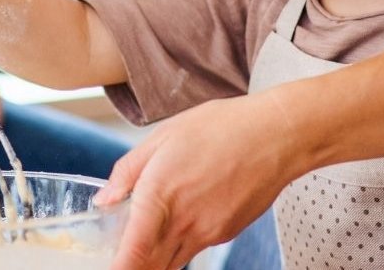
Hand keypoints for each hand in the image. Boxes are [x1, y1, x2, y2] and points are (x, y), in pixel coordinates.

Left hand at [93, 94, 304, 269]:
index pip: (133, 252)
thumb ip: (128, 171)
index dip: (119, 268)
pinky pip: (195, 247)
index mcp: (160, 196)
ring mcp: (208, 232)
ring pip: (173, 261)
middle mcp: (184, 222)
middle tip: (122, 253)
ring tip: (150, 233)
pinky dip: (182, 242)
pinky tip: (186, 214)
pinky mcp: (226, 234)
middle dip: (134, 265)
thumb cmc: (223, 128)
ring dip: (156, 256)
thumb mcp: (163, 136)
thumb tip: (105, 199)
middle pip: (151, 265)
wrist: (277, 136)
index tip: (109, 269)